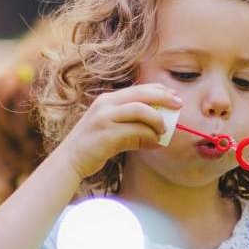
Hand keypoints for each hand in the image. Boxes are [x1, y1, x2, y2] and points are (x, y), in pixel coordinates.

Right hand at [53, 84, 182, 178]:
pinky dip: (149, 137)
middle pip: (142, 94)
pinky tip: (155, 143)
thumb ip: (133, 126)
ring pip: (141, 110)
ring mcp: (105, 117)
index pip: (138, 88)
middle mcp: (106, 104)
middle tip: (178, 106)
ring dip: (157, 120)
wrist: (70, 160)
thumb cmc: (93, 145)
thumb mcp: (112, 128)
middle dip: (164, 98)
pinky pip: (136, 131)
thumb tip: (160, 132)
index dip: (159, 90)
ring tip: (163, 131)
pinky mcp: (107, 134)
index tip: (173, 95)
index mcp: (107, 99)